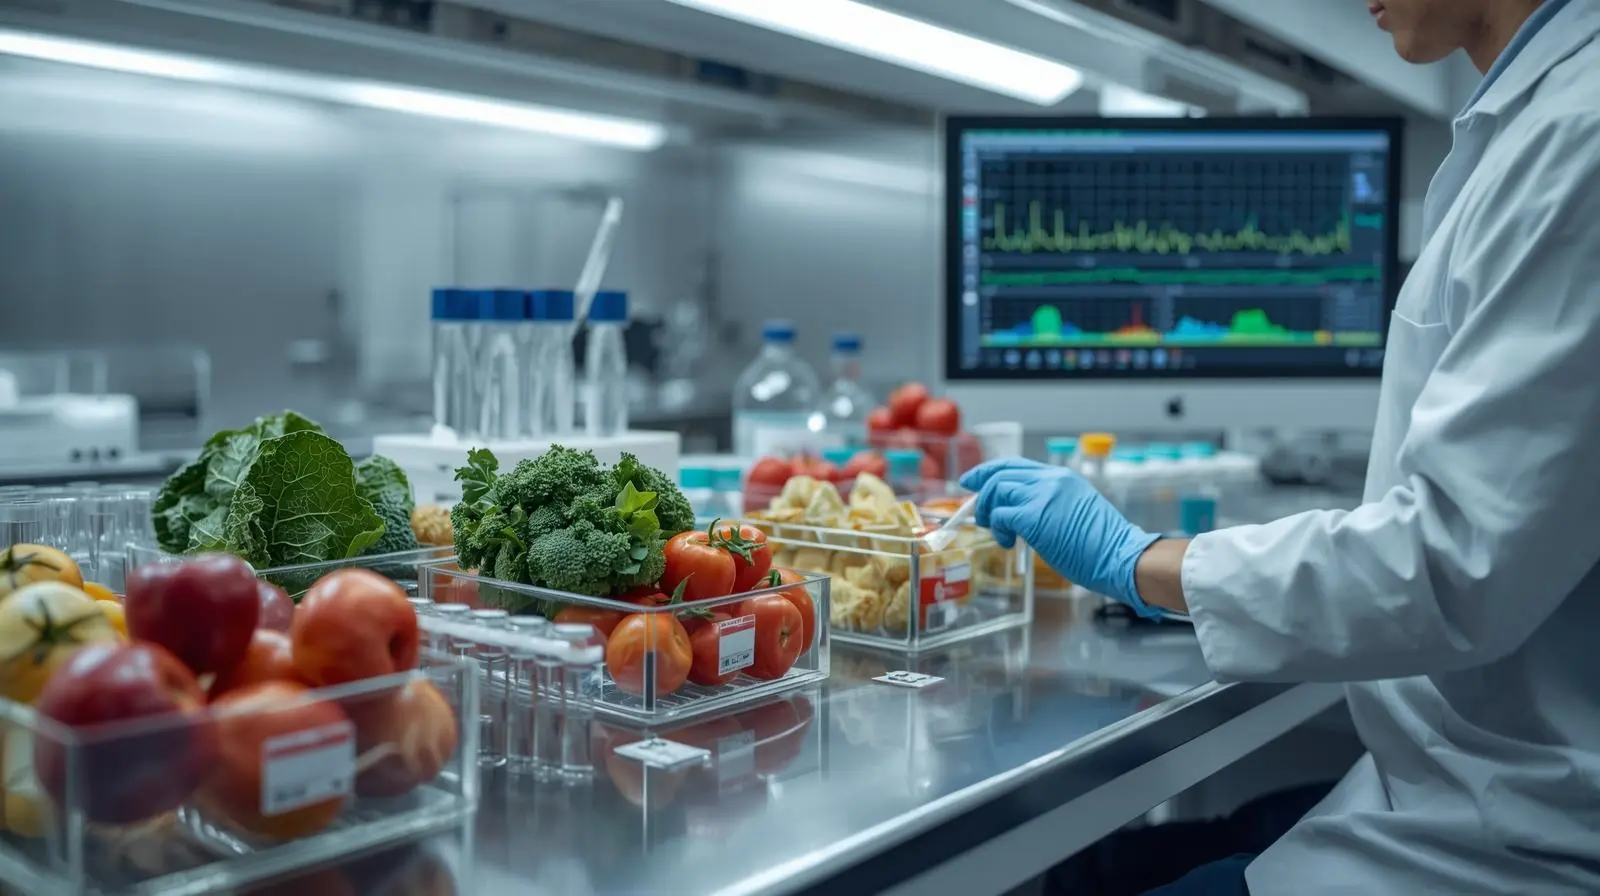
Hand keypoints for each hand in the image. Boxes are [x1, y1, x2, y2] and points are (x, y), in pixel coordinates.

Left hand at [961, 458, 1162, 614]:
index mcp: (1061, 477)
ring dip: (988, 512)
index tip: (973, 480)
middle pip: (1001, 474)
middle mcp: (1051, 480)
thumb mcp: (1076, 510)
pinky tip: (1006, 542)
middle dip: (981, 491)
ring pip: (996, 491)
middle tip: (976, 511)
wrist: (1120, 557)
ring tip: (996, 531)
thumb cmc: (1102, 544)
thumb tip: (1018, 511)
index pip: (1016, 464)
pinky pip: (1000, 515)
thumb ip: (1049, 503)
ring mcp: (1042, 496)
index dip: (990, 470)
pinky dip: (997, 529)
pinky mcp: (1034, 517)